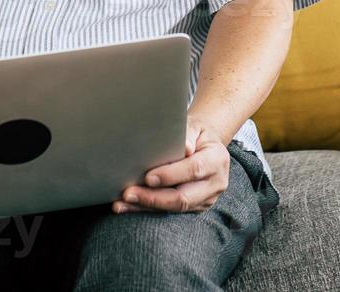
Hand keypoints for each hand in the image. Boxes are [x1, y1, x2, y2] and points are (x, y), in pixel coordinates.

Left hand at [112, 119, 228, 214]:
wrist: (206, 145)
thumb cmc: (196, 134)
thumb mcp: (194, 126)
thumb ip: (188, 134)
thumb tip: (184, 147)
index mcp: (217, 160)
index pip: (194, 170)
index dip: (170, 175)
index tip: (148, 177)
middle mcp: (215, 183)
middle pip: (184, 197)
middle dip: (154, 197)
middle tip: (128, 193)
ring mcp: (206, 199)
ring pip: (175, 208)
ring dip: (146, 207)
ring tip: (122, 203)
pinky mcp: (195, 207)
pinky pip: (170, 212)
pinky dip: (148, 209)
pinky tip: (128, 206)